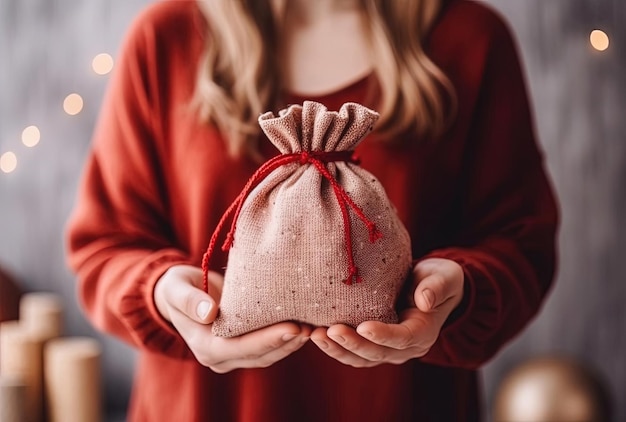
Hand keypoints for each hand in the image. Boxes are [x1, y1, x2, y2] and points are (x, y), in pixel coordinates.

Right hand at [154, 265, 310, 372]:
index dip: (266, 340)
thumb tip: (209, 313)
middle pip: (258, 355)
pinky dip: (288, 338)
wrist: (181, 293)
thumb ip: (189, 300)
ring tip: (313, 327)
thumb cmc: (177, 288)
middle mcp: (220, 357)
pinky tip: (306, 325)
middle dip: (285, 342)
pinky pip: (270, 346)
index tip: (291, 328)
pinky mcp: (246, 345)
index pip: (238, 348)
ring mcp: (235, 354)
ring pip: (269, 354)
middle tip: (310, 327)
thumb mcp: (176, 288)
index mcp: (204, 346)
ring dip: (292, 343)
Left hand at [310, 258, 463, 366]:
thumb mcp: (444, 277)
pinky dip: (334, 347)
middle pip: (376, 353)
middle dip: (352, 344)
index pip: (402, 338)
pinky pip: (352, 353)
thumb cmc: (438, 278)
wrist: (432, 287)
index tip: (363, 326)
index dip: (383, 335)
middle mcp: (405, 348)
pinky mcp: (373, 346)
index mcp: (422, 332)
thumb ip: (436, 287)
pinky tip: (315, 334)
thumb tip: (424, 300)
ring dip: (337, 350)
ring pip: (360, 358)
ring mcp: (388, 351)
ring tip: (315, 335)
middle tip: (329, 330)